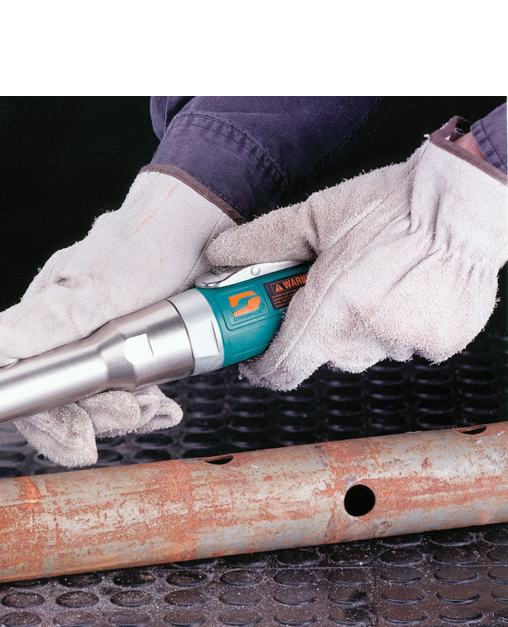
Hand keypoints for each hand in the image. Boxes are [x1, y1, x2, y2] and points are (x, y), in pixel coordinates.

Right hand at [0, 171, 233, 465]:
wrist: (199, 232)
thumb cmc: (149, 245)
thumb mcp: (104, 285)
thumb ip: (54, 317)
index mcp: (41, 318)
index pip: (17, 383)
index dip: (43, 419)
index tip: (80, 437)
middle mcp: (58, 332)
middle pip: (55, 402)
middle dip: (94, 419)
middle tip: (132, 414)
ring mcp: (89, 343)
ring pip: (91, 402)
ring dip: (125, 414)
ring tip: (155, 406)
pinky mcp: (119, 351)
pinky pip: (120, 394)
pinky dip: (143, 406)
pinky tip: (163, 406)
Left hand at [207, 120, 507, 390]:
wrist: (467, 197)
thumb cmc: (395, 203)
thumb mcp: (317, 215)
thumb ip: (262, 241)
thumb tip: (219, 253)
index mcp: (332, 308)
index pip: (284, 367)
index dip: (263, 369)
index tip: (256, 362)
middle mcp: (369, 333)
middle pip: (325, 357)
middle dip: (317, 335)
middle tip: (326, 299)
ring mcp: (408, 341)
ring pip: (366, 352)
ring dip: (361, 330)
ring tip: (373, 286)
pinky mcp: (442, 342)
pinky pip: (407, 346)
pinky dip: (401, 327)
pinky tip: (406, 293)